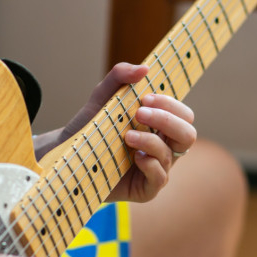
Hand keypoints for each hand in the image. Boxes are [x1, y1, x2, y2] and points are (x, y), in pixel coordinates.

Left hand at [55, 63, 196, 202]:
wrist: (68, 158)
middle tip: (140, 113)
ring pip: (171, 154)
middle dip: (167, 120)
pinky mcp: (146, 189)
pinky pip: (160, 177)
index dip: (170, 105)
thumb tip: (145, 68)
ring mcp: (157, 170)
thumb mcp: (102, 98)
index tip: (145, 97)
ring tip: (127, 135)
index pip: (184, 115)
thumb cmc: (90, 128)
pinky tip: (133, 157)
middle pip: (188, 134)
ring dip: (150, 141)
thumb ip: (119, 77)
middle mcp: (164, 148)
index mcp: (161, 128)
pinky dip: (150, 164)